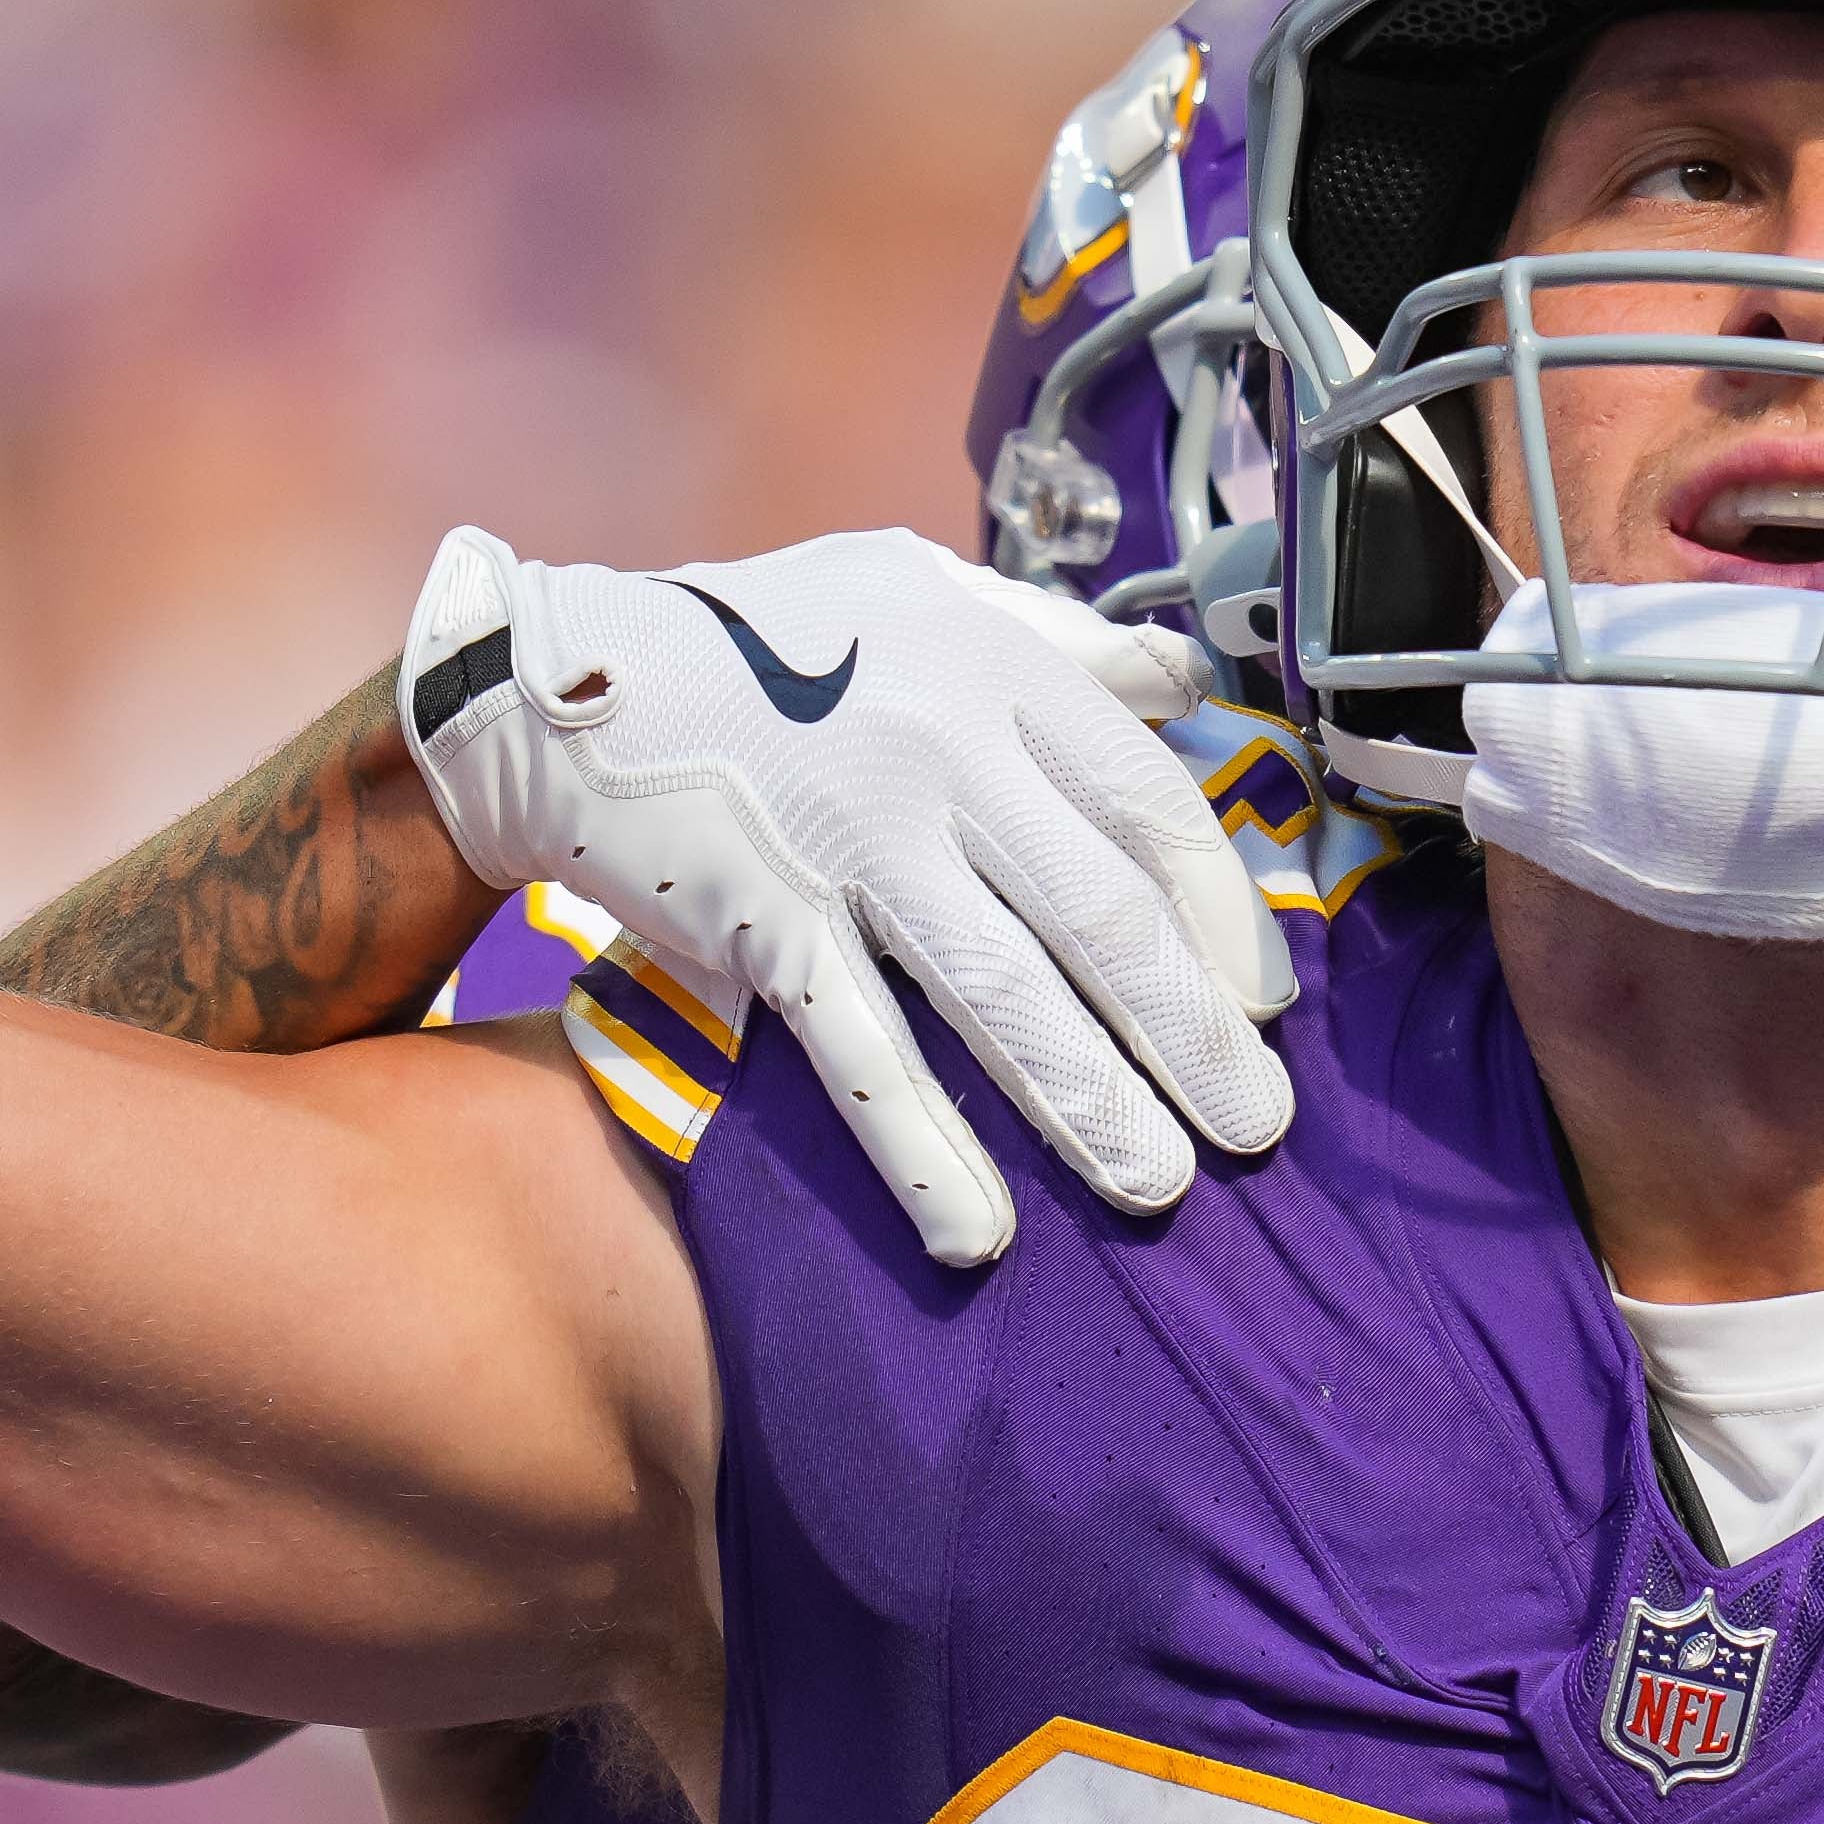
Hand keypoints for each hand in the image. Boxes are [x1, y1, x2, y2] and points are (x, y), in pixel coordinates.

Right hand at [403, 527, 1292, 1268]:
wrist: (559, 682)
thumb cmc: (763, 640)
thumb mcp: (918, 589)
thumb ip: (1058, 640)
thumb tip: (1185, 683)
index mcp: (992, 670)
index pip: (1146, 808)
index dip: (1220, 917)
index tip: (1263, 1003)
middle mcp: (938, 751)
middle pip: (1101, 915)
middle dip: (1189, 1033)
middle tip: (1256, 1127)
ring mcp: (851, 841)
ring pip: (1003, 994)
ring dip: (1092, 1103)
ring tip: (1160, 1185)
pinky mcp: (766, 922)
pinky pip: (862, 1052)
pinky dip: (922, 1149)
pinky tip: (977, 1233)